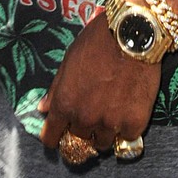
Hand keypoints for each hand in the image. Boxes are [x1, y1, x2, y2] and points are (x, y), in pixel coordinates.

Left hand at [39, 11, 160, 152]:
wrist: (133, 33)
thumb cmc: (97, 41)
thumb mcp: (69, 59)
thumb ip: (56, 88)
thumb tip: (44, 109)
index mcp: (65, 104)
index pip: (52, 138)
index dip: (54, 136)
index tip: (59, 134)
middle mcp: (84, 119)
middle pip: (78, 141)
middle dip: (81, 130)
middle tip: (91, 115)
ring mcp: (110, 124)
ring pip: (102, 144)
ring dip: (103, 132)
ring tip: (110, 114)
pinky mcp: (134, 123)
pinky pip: (126, 137)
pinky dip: (126, 128)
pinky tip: (128, 111)